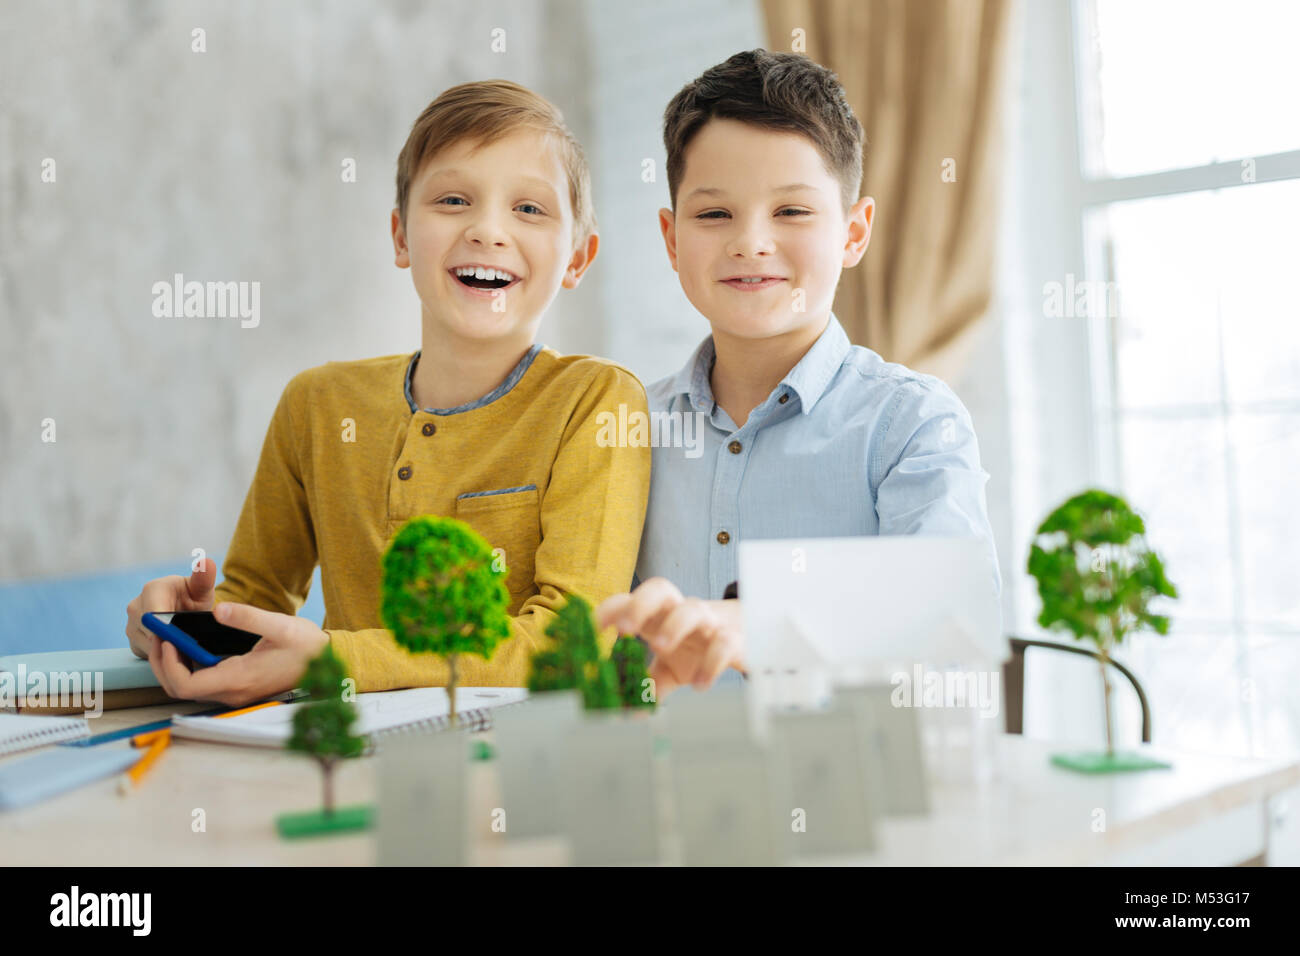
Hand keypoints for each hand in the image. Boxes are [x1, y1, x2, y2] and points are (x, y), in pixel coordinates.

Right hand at [125, 558, 216, 659]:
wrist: (185, 609)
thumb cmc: (194, 596)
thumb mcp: (202, 589)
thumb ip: (204, 577)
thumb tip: (207, 562)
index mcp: (152, 589)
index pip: (154, 614)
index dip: (169, 629)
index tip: (182, 637)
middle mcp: (136, 606)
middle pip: (151, 632)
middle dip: (171, 641)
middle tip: (190, 647)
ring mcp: (131, 625)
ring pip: (149, 645)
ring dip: (167, 650)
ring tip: (186, 650)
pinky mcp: (133, 642)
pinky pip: (147, 654)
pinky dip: (162, 656)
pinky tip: (177, 654)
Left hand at [148, 602, 328, 707]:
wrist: (329, 663)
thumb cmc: (307, 646)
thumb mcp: (280, 625)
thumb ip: (248, 617)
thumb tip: (218, 609)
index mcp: (238, 679)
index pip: (185, 685)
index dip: (167, 662)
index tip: (166, 638)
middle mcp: (232, 692)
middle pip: (179, 689)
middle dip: (162, 662)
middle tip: (159, 635)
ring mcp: (234, 693)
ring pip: (188, 687)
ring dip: (173, 664)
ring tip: (170, 636)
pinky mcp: (238, 687)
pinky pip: (202, 682)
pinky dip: (188, 666)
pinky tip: (190, 645)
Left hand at [595, 577, 745, 695]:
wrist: (742, 642)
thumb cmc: (695, 650)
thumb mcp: (668, 669)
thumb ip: (647, 686)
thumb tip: (625, 713)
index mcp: (658, 616)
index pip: (629, 600)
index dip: (610, 609)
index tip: (592, 627)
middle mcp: (680, 612)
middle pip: (660, 589)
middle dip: (640, 604)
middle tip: (625, 628)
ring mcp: (707, 623)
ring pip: (693, 609)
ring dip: (674, 625)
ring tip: (660, 647)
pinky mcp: (733, 639)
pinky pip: (724, 643)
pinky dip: (711, 663)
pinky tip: (700, 684)